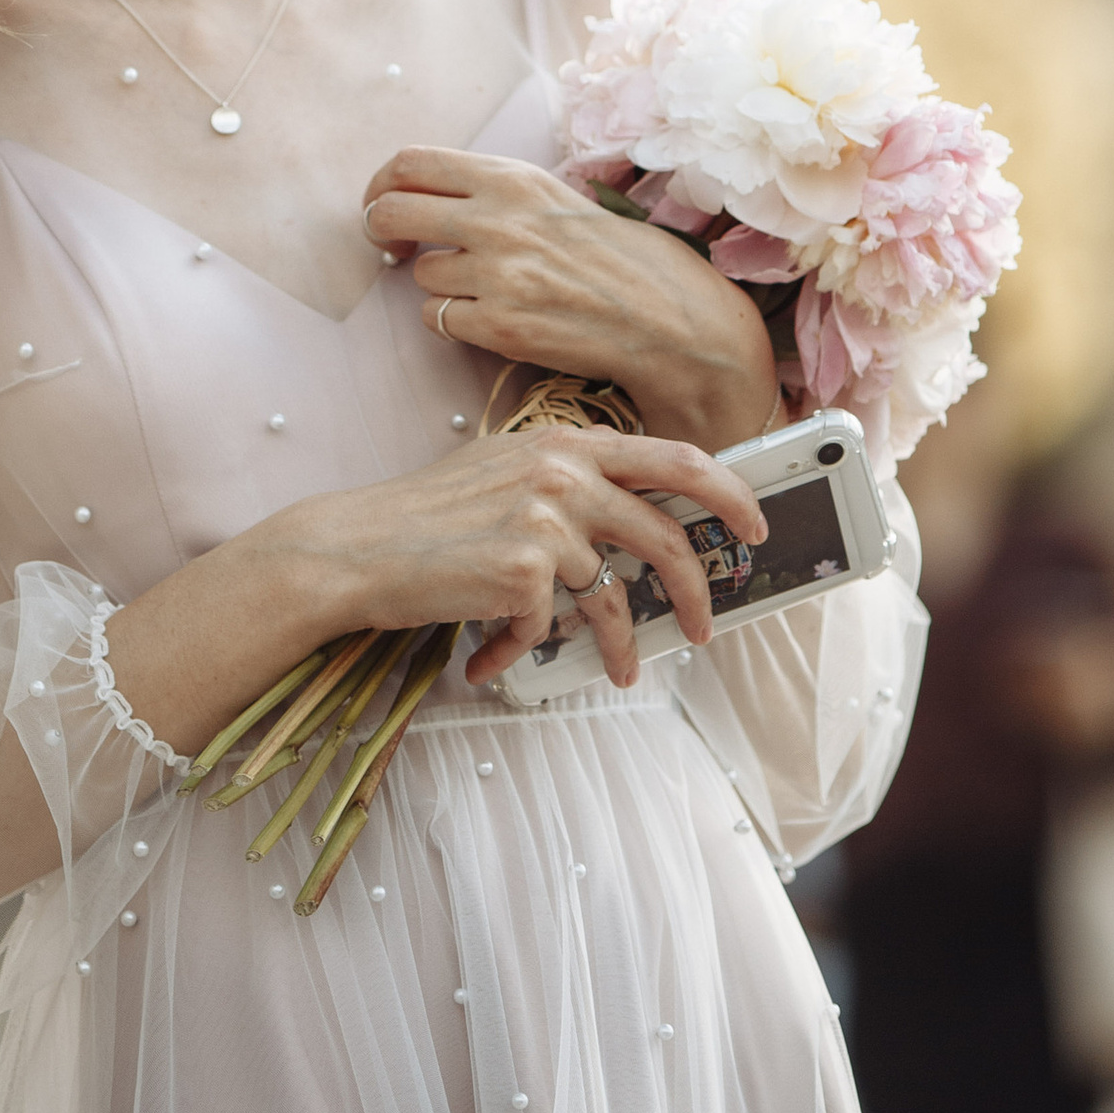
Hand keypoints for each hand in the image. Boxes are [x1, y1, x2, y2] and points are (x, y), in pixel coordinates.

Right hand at [247, 425, 769, 690]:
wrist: (359, 546)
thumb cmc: (427, 517)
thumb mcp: (505, 474)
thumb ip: (570, 485)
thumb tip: (635, 526)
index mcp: (565, 442)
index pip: (673, 456)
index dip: (727, 492)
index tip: (754, 525)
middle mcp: (563, 470)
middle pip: (665, 533)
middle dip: (696, 590)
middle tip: (705, 627)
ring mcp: (546, 517)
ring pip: (613, 596)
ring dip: (616, 645)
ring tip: (612, 670)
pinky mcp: (526, 567)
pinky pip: (552, 626)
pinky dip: (526, 649)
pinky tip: (493, 652)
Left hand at [363, 146, 778, 450]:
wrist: (672, 322)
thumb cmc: (619, 258)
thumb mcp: (557, 200)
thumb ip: (496, 193)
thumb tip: (430, 194)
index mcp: (512, 179)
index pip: (411, 163)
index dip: (382, 183)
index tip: (383, 201)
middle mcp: (498, 219)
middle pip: (390, 213)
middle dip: (381, 231)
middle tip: (394, 248)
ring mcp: (497, 275)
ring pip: (419, 275)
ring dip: (438, 285)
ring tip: (485, 289)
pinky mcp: (501, 327)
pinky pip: (438, 320)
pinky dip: (453, 322)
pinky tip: (492, 319)